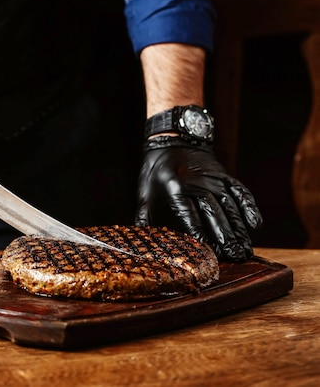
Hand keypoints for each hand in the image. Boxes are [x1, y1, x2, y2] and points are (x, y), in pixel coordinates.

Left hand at [135, 136, 262, 260]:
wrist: (172, 139)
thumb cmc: (156, 170)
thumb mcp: (144, 191)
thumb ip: (144, 217)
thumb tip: (141, 242)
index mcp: (174, 188)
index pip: (188, 214)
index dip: (198, 233)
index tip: (208, 251)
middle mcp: (197, 182)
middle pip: (213, 212)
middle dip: (225, 236)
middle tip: (235, 257)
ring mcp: (213, 178)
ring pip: (230, 205)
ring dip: (239, 228)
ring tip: (245, 249)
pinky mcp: (224, 176)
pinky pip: (240, 192)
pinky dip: (249, 207)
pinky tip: (255, 225)